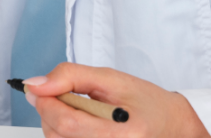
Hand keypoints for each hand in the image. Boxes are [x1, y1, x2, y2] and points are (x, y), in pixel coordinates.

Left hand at [25, 63, 209, 137]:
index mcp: (121, 135)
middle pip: (57, 136)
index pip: (66, 122)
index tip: (39, 89)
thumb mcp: (111, 79)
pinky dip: (67, 135)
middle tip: (67, 97)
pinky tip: (82, 127)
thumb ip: (70, 77)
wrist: (175, 129)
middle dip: (51, 112)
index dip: (45, 102)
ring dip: (58, 125)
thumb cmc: (149, 104)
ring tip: (82, 114)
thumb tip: (35, 85)